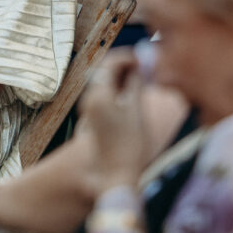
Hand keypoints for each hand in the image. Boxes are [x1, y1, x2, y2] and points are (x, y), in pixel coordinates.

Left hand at [79, 50, 147, 192]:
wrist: (116, 175)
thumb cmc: (130, 145)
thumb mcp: (137, 110)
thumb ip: (136, 84)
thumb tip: (138, 68)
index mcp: (98, 95)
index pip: (109, 63)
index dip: (126, 57)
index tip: (142, 58)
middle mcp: (89, 99)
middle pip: (103, 71)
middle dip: (122, 66)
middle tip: (143, 67)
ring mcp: (89, 109)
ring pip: (103, 83)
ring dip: (120, 77)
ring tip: (141, 79)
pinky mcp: (93, 119)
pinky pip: (103, 95)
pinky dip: (116, 89)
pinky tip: (131, 94)